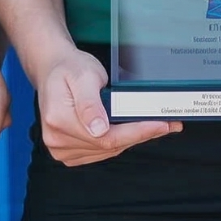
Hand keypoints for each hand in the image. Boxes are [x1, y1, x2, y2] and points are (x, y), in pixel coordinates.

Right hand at [35, 46, 177, 165]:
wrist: (53, 70)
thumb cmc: (69, 69)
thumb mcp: (84, 76)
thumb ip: (90, 103)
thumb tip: (99, 129)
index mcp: (59, 119)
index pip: (106, 137)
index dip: (136, 132)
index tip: (160, 125)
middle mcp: (57, 138)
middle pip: (109, 146)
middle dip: (140, 134)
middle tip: (167, 124)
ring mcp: (61, 148)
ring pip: (107, 151)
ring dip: (131, 139)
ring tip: (154, 126)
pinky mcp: (68, 151)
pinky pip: (100, 152)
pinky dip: (118, 142)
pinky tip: (131, 130)